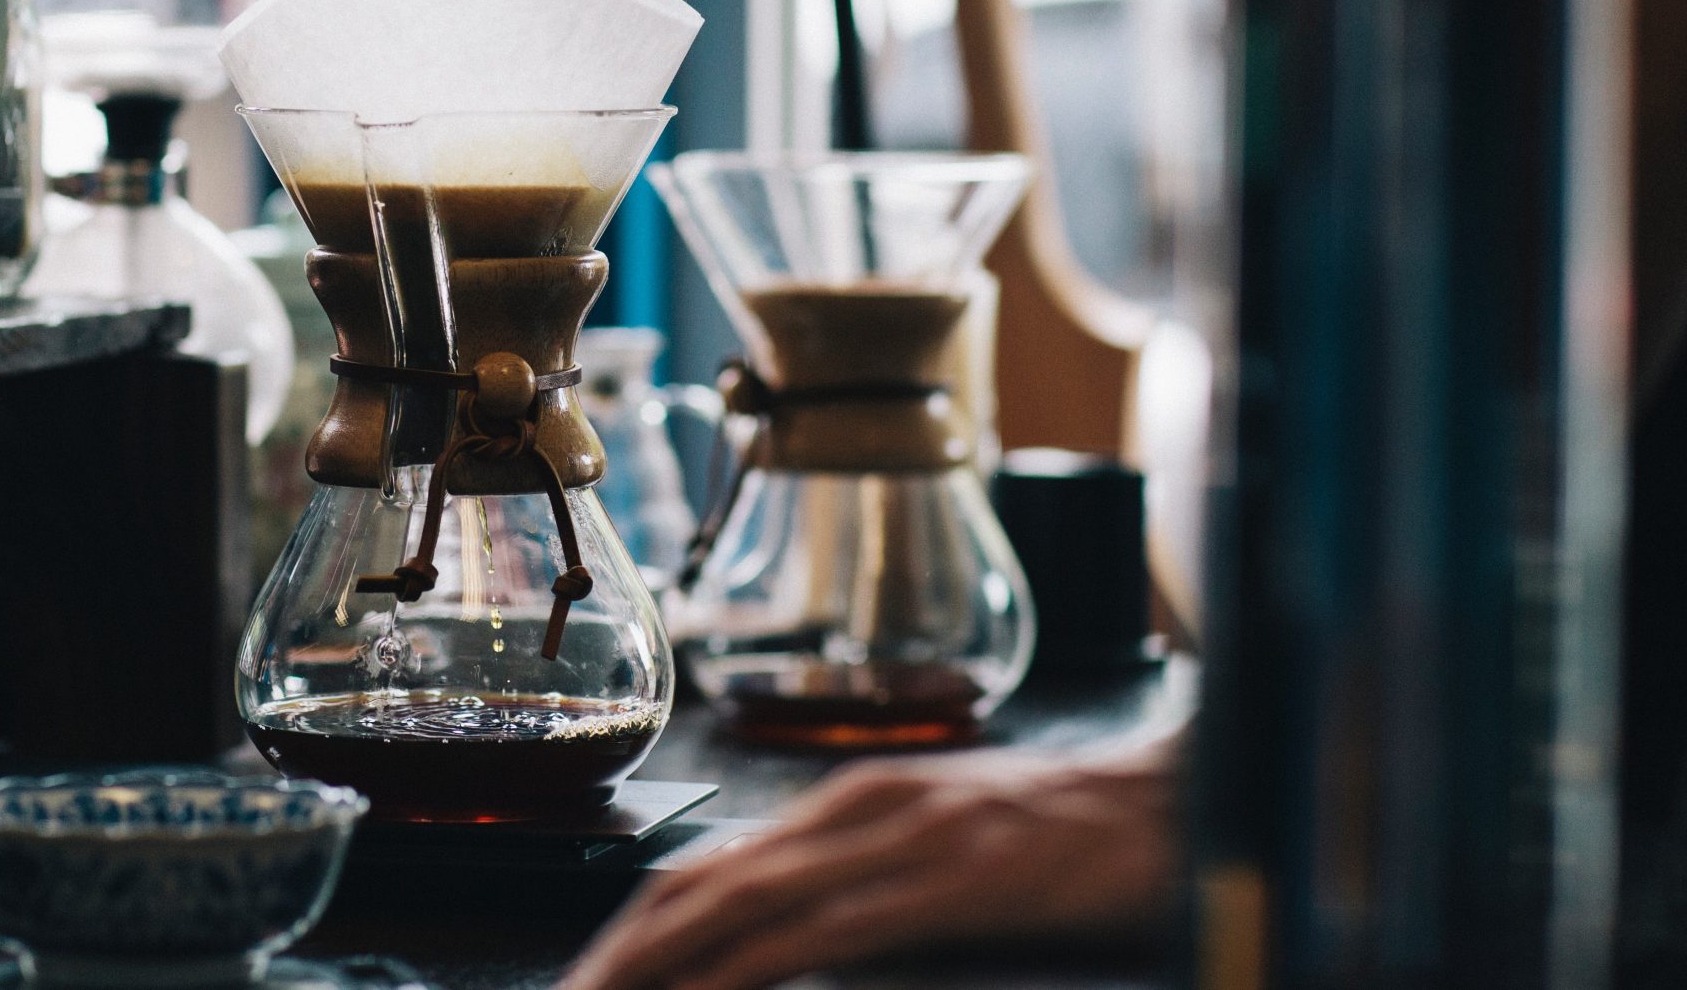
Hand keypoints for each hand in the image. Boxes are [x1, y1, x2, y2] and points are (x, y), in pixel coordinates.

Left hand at [560, 733, 1178, 989]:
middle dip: (616, 954)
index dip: (631, 929)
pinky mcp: (948, 878)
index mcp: (845, 803)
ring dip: (655, 965)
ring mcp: (898, 839)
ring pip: (739, 905)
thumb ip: (862, 885)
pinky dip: (746, 967)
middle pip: (695, 885)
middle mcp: (852, 808)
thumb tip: (783, 938)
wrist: (1181, 794)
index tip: (584, 982)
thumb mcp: (940, 852)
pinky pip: (822, 931)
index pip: (703, 868)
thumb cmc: (1067, 838)